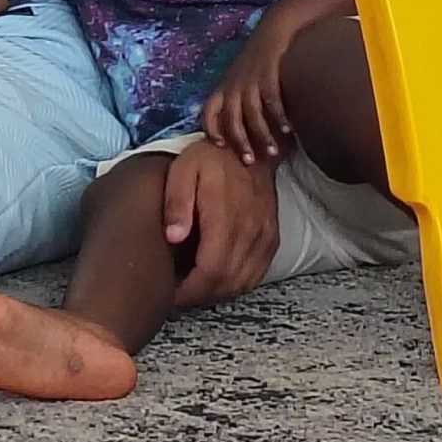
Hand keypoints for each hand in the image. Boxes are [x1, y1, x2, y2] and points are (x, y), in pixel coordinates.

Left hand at [163, 138, 279, 309]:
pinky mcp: (272, 239)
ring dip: (217, 292)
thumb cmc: (210, 158)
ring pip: (242, 283)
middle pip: (226, 283)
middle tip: (177, 293)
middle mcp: (251, 232)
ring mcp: (265, 237)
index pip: (210, 271)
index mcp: (226, 217)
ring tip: (193, 287)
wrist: (248, 146)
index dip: (189, 291)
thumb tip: (173, 237)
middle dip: (199, 295)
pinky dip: (235, 283)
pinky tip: (217, 278)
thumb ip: (177, 202)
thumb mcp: (184, 169)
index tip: (169, 293)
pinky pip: (255, 275)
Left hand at [202, 24, 294, 165]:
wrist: (272, 29)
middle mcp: (233, 85)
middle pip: (230, 118)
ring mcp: (249, 79)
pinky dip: (279, 117)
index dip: (210, 128)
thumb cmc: (257, 60)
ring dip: (262, 134)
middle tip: (250, 161)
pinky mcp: (267, 73)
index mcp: (224, 87)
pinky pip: (271, 100)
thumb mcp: (239, 78)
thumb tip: (239, 131)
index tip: (219, 146)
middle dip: (239, 141)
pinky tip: (289, 130)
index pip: (208, 110)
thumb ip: (236, 100)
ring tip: (273, 152)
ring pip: (251, 113)